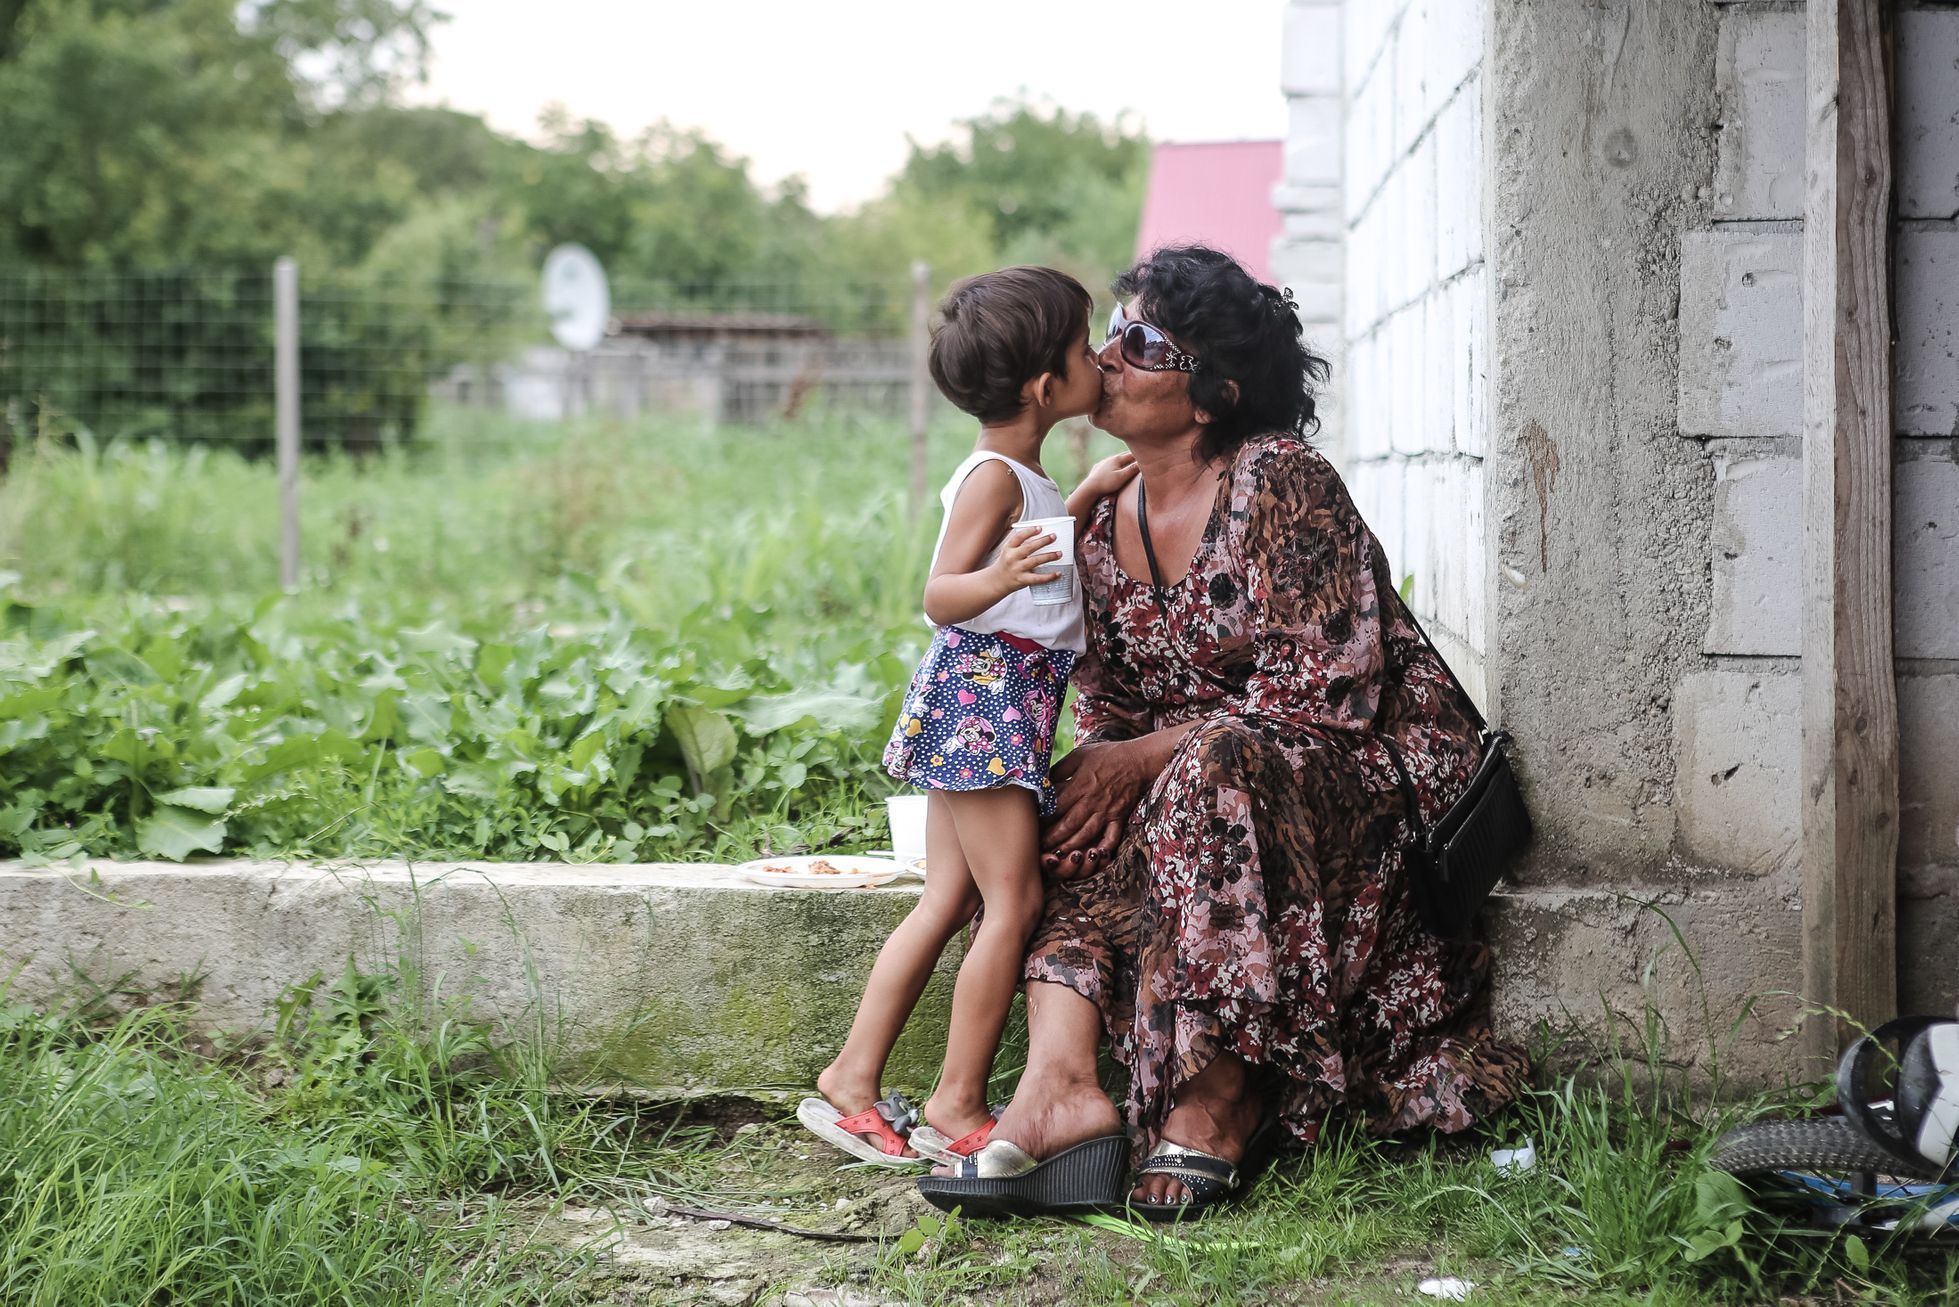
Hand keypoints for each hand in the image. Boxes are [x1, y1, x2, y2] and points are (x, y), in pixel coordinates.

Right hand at [990, 523, 1063, 592]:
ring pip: (1035, 561)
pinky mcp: (1023, 580)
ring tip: (1059, 553)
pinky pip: (1038, 578)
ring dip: (1049, 556)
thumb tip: (1040, 535)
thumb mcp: (1008, 551)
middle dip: (1043, 541)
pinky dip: (1049, 576)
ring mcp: (1017, 569)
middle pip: (1029, 548)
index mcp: (1008, 548)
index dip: (1029, 532)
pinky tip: (1057, 573)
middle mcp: (1012, 558)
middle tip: (1054, 537)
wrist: (997, 581)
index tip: (1040, 528)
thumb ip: (1020, 544)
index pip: (1018, 537)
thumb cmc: (1007, 563)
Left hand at [1041, 738, 1150, 877]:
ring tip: (1058, 855)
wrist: (1139, 759)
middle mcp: (1093, 801)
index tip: (1033, 825)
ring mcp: (1107, 811)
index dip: (1044, 818)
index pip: (1058, 806)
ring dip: (1071, 846)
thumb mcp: (1080, 755)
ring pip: (1086, 834)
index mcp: (1081, 785)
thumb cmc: (1108, 755)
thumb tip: (1043, 780)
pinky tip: (1093, 856)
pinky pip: (1111, 837)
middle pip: (1069, 824)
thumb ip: (1061, 768)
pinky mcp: (1119, 817)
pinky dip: (1103, 849)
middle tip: (1040, 847)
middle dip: (1053, 838)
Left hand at [1076, 452, 1138, 501]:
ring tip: (1130, 460)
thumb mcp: (1122, 477)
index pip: (1132, 454)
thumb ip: (1132, 469)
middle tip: (1141, 455)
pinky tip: (1114, 466)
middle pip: (1125, 455)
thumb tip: (1143, 462)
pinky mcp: (1098, 468)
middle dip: (1133, 455)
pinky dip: (1115, 464)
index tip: (1148, 454)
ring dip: (1124, 460)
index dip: (1140, 455)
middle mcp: (1110, 458)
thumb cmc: (1106, 483)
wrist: (1089, 487)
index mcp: (1117, 459)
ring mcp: (1104, 463)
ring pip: (1116, 459)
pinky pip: (1109, 464)